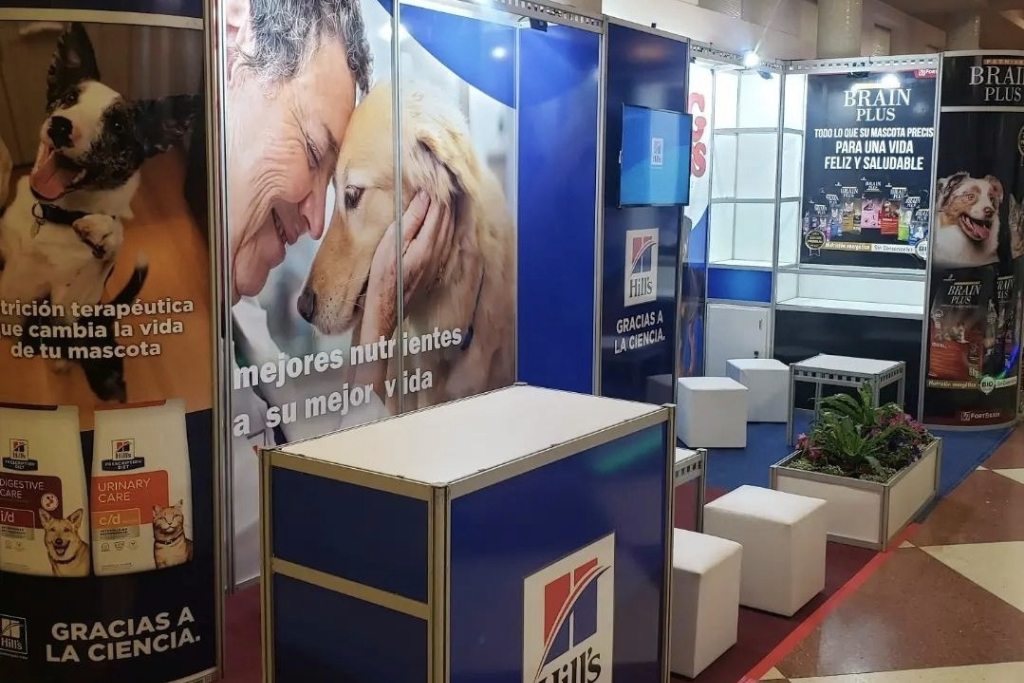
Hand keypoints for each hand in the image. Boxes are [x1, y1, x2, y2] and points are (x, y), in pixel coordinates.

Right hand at [361, 190, 454, 341]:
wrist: (388, 309)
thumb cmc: (383, 279)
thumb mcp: (390, 245)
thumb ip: (409, 221)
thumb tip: (424, 198)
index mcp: (427, 245)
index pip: (440, 210)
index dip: (440, 191)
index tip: (439, 175)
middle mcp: (439, 252)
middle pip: (449, 218)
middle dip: (449, 197)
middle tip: (447, 178)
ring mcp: (440, 260)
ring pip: (452, 228)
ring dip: (451, 210)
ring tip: (450, 192)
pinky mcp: (437, 266)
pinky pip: (449, 240)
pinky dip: (450, 224)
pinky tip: (447, 219)